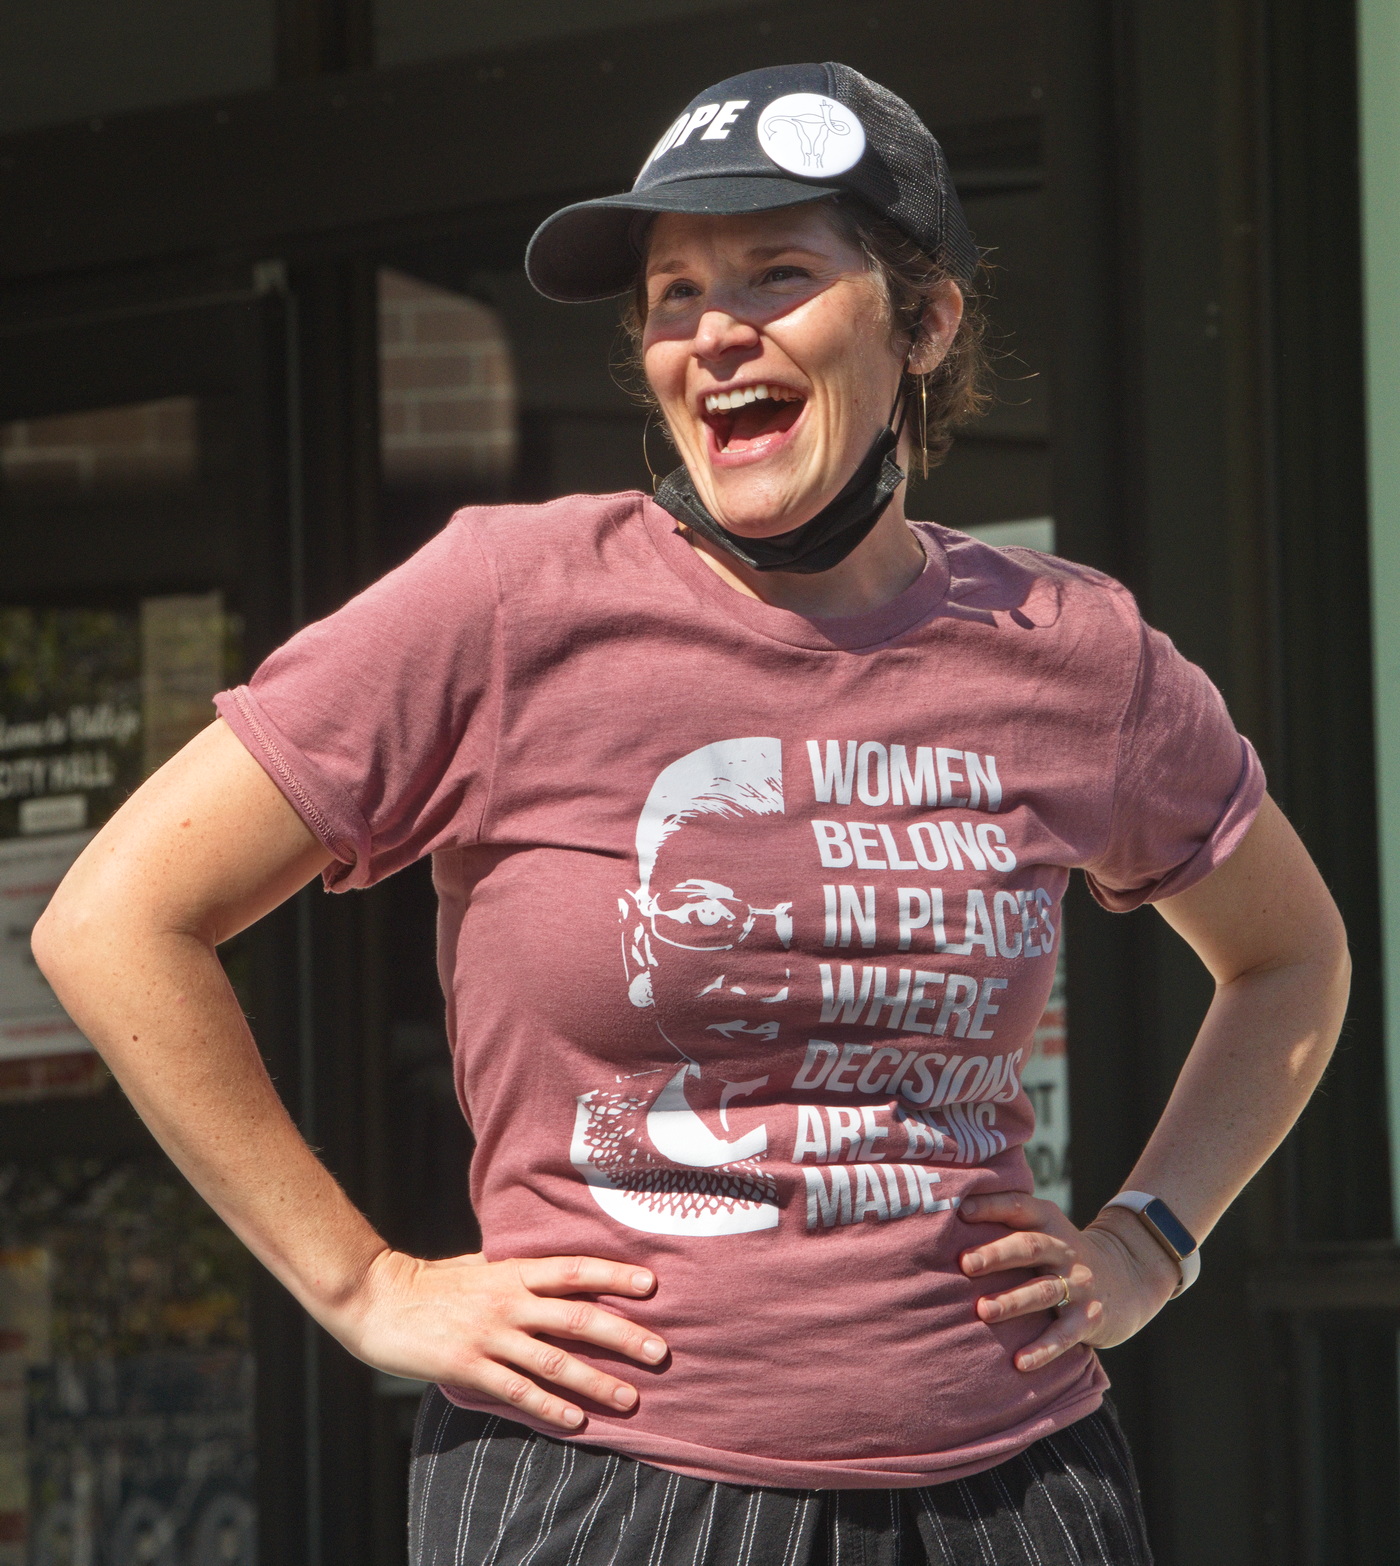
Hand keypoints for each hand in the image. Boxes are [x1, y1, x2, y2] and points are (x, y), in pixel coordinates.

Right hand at [328, 1248, 666, 1430]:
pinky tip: (576, 1421)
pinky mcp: (468, 1367)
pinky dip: (549, 1407)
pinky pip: (517, 1390)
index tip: (652, 1285)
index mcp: (513, 1271)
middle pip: (578, 1317)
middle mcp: (508, 1300)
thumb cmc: (432, 1281)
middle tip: (660, 1352)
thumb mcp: (479, 1263)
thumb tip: (554, 1265)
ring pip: (554, 1360)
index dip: (614, 1275)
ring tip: (630, 1398)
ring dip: (596, 1381)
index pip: (575, 1270)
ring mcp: (489, 1335)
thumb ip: (516, 1267)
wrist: (378, 1300)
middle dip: (623, 1335)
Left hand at [957, 1192, 1180, 1372]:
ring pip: (1044, 1290)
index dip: (992, 1206)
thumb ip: (1009, 1222)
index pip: (1019, 1207)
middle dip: (997, 1253)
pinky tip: (1020, 1362)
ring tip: (982, 1310)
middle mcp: (1065, 1249)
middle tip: (965, 1263)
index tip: (962, 1211)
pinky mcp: (1091, 1317)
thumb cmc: (1064, 1253)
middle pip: (1029, 1247)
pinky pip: (1064, 1334)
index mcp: (1048, 1221)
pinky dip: (1043, 1349)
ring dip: (1013, 1301)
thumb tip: (949, 1216)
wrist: (1130, 1276)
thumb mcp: (1045, 1228)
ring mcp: (1079, 1283)